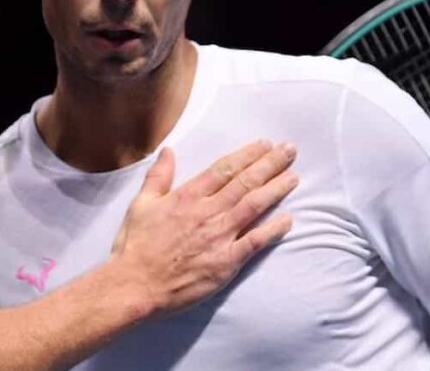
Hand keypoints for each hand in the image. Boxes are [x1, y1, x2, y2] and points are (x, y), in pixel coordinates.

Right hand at [111, 140, 296, 314]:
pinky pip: (255, 241)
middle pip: (244, 182)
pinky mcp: (226, 262)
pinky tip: (288, 218)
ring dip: (275, 189)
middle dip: (269, 164)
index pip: (224, 169)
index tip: (264, 144)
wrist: (136, 284)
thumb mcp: (141, 203)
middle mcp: (207, 211)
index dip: (247, 155)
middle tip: (289, 151)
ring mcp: (219, 236)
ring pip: (253, 206)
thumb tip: (168, 151)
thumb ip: (158, 176)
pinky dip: (273, 229)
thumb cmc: (136, 245)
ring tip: (293, 176)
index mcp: (187, 195)